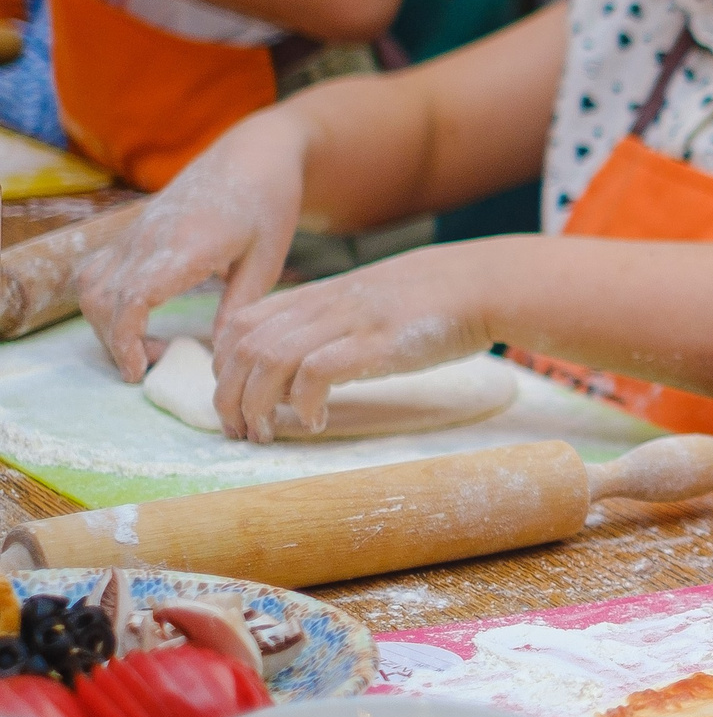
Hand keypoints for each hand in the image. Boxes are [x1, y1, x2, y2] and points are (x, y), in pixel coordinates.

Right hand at [77, 113, 310, 382]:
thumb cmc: (268, 205)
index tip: (139, 372)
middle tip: (155, 363)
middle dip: (116, 342)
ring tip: (147, 345)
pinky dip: (101, 301)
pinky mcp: (131, 231)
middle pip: (103, 299)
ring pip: (91, 286)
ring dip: (104, 324)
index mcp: (185, 245)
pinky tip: (136, 317)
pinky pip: (96, 269)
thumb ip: (239, 308)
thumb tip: (218, 357)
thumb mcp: (267, 260)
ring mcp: (134, 231)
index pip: (132, 299)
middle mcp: (149, 236)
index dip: (126, 341)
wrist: (251, 155)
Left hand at [209, 241, 496, 440]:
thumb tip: (304, 360)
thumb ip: (334, 321)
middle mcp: (324, 305)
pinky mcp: (376, 343)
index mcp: (319, 295)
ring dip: (257, 405)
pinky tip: (316, 422)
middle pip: (245, 347)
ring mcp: (349, 322)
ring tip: (267, 433)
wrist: (484, 284)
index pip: (241, 324)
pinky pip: (318, 371)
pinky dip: (304, 403)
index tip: (234, 398)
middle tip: (239, 431)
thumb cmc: (434, 301)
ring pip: (270, 359)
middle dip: (229, 396)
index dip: (223, 365)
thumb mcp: (370, 301)